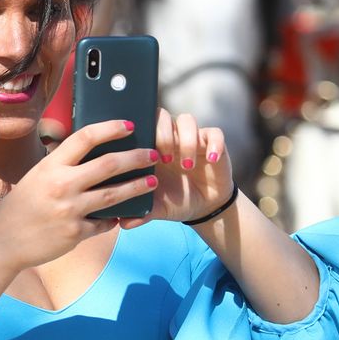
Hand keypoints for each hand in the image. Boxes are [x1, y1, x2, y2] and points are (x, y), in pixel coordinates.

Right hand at [0, 119, 157, 269]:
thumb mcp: (36, 177)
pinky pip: (104, 223)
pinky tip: (122, 215)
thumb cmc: (21, 206)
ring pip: (115, 194)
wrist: (3, 241)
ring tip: (152, 181)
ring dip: (138, 187)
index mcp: (50, 166)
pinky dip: (114, 218)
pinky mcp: (76, 233)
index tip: (129, 125)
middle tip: (152, 154)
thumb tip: (92, 152)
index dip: (110, 128)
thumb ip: (61, 165)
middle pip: (109, 165)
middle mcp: (62, 185)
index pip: (85, 138)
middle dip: (136, 157)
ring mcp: (70, 210)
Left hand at [119, 108, 233, 229]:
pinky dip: (214, 144)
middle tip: (164, 160)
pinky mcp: (213, 143)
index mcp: (150, 146)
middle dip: (162, 134)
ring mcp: (192, 138)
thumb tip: (122, 223)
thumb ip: (141, 212)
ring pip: (187, 120)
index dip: (139, 131)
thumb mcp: (157, 208)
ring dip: (185, 140)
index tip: (141, 153)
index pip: (140, 123)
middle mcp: (170, 137)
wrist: (203, 206)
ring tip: (186, 166)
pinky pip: (215, 133)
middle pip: (162, 116)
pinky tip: (211, 159)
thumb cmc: (174, 200)